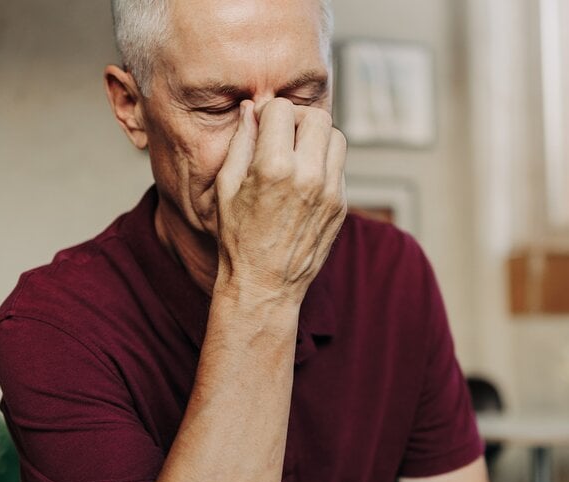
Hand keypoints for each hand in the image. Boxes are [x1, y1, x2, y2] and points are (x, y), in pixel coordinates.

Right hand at [213, 98, 347, 303]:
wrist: (265, 285)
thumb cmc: (238, 238)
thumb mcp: (227, 187)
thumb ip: (241, 142)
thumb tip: (251, 108)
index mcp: (274, 167)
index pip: (282, 109)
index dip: (268, 113)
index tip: (262, 126)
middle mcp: (308, 176)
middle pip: (317, 117)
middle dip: (298, 118)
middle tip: (283, 134)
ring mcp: (330, 192)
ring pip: (336, 137)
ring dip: (317, 137)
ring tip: (297, 153)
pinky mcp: (341, 206)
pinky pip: (339, 166)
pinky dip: (324, 162)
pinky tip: (305, 178)